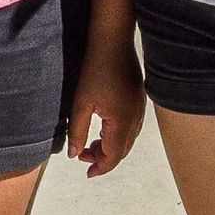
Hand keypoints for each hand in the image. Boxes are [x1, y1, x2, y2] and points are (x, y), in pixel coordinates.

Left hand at [66, 33, 146, 177]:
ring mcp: (140, 109)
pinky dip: (118, 135)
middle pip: (122, 150)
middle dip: (104, 158)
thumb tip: (74, 154)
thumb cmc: (95, 69)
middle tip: (83, 157)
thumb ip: (78, 131)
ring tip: (90, 144)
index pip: (113, 155)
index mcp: (122, 122)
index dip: (100, 167)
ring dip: (111, 146)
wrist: (113, 41)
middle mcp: (136, 119)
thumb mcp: (81, 102)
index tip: (86, 173)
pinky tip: (103, 128)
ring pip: (128, 139)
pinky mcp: (139, 99)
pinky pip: (131, 127)